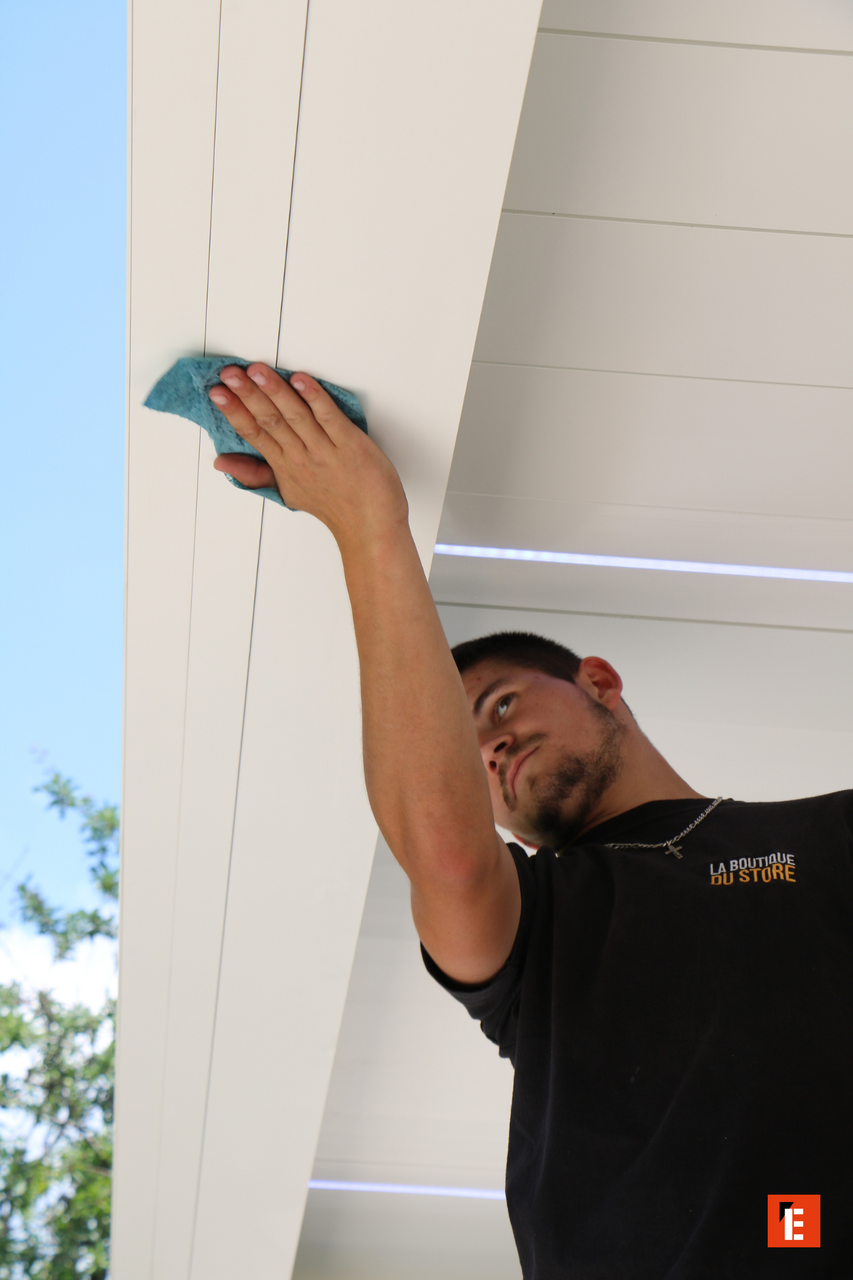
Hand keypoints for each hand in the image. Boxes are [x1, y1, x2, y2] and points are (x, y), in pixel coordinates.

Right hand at [209, 364, 407, 543]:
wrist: (369, 524)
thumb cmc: (333, 504)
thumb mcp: (287, 491)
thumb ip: (253, 474)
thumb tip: (220, 463)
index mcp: (284, 464)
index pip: (252, 433)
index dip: (233, 411)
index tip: (216, 392)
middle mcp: (301, 456)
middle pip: (269, 420)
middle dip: (247, 395)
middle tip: (228, 374)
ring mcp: (325, 450)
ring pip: (295, 416)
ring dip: (275, 391)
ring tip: (257, 371)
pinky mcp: (350, 444)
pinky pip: (329, 417)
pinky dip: (315, 398)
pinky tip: (301, 380)